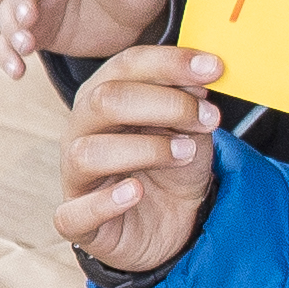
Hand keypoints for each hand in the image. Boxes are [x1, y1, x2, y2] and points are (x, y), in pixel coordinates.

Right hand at [57, 44, 232, 283]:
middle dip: (164, 104)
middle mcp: (82, 131)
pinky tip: (135, 192)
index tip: (213, 68)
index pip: (127, 65)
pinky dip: (105, 202)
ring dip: (146, 149)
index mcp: (103, 97)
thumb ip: (188, 102)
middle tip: (208, 117)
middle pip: (104, 100)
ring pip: (89, 152)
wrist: (173, 224)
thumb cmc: (172, 169)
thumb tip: (198, 75)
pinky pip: (74, 213)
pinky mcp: (77, 221)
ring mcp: (75, 176)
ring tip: (185, 153)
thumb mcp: (189, 129)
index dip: (170, 63)